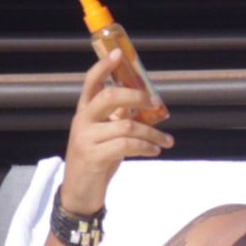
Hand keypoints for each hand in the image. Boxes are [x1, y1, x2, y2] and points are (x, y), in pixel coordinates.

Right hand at [60, 49, 172, 213]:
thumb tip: (141, 103)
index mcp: (84, 112)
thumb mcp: (105, 135)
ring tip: (166, 140)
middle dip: (137, 96)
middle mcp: (82, 121)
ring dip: (152, 132)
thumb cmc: (96, 160)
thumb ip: (117, 118)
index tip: (119, 53)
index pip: (91, 82)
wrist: (79, 192)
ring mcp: (86, 138)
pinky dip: (146, 146)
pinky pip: (127, 145)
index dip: (104, 66)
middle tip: (156, 103)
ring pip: (126, 125)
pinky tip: (154, 150)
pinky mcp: (93, 157)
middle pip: (110, 97)